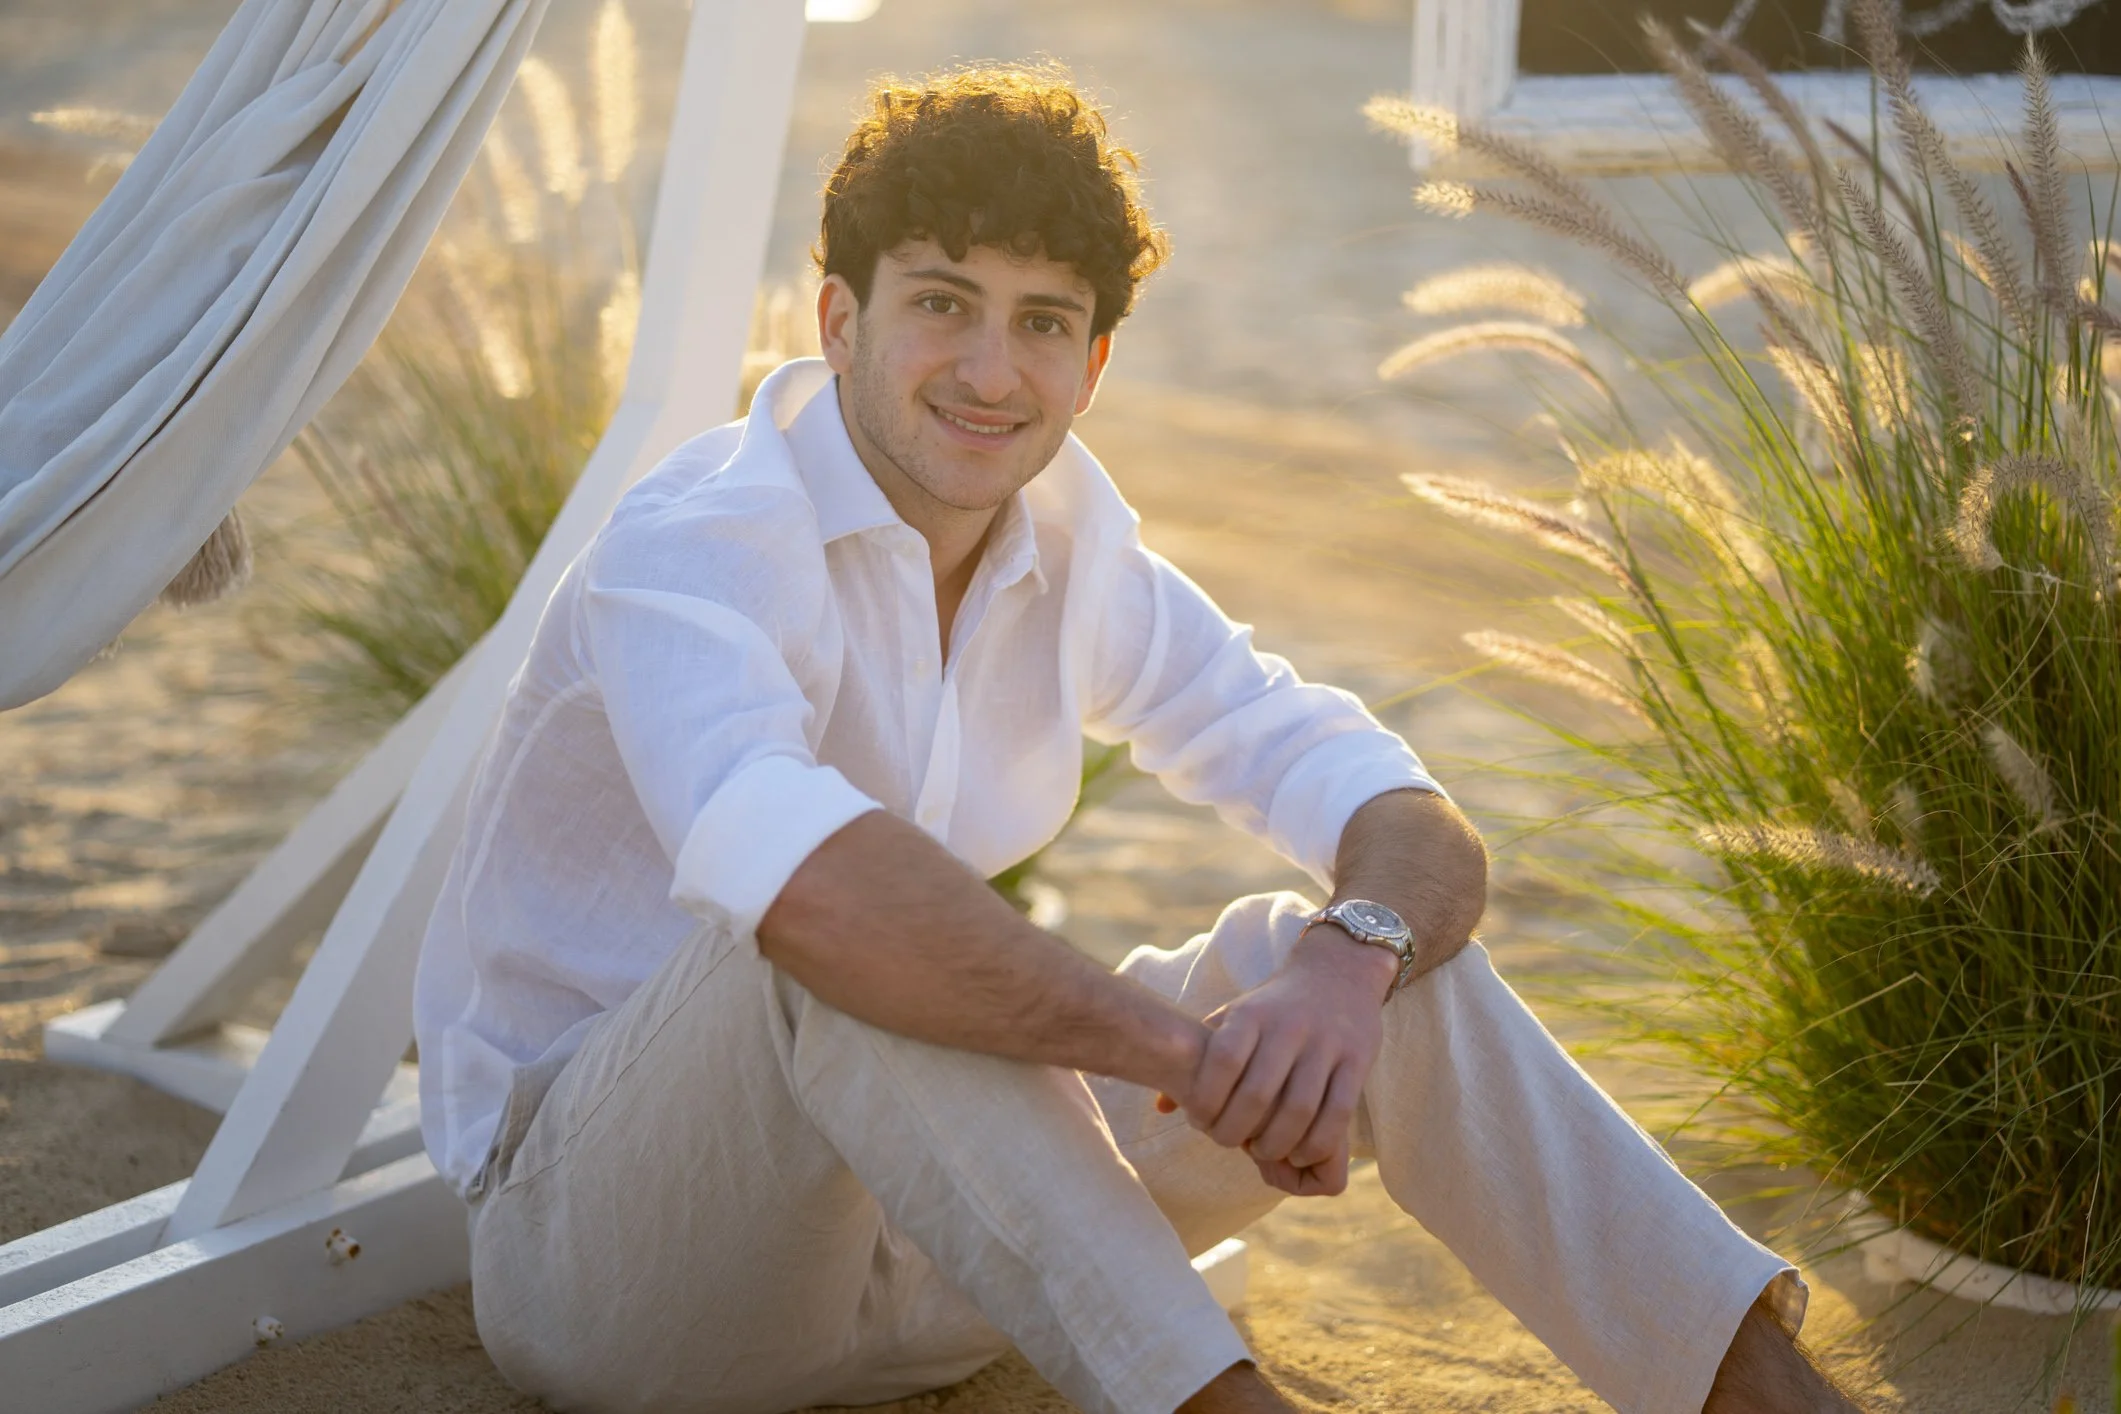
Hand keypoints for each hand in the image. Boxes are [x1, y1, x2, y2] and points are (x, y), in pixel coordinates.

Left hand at [1156, 926, 1392, 1195]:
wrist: (1339, 971)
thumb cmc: (1275, 1005)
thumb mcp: (1235, 1016)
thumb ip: (1201, 1057)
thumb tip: (1161, 1106)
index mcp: (1253, 1014)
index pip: (1223, 1060)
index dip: (1207, 1099)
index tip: (1199, 1121)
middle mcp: (1289, 1027)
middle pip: (1258, 1094)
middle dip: (1235, 1130)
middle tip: (1228, 1142)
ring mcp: (1327, 1044)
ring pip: (1298, 1110)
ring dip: (1275, 1144)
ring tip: (1262, 1152)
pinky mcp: (1357, 1061)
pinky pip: (1337, 1114)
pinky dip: (1315, 1143)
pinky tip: (1299, 1152)